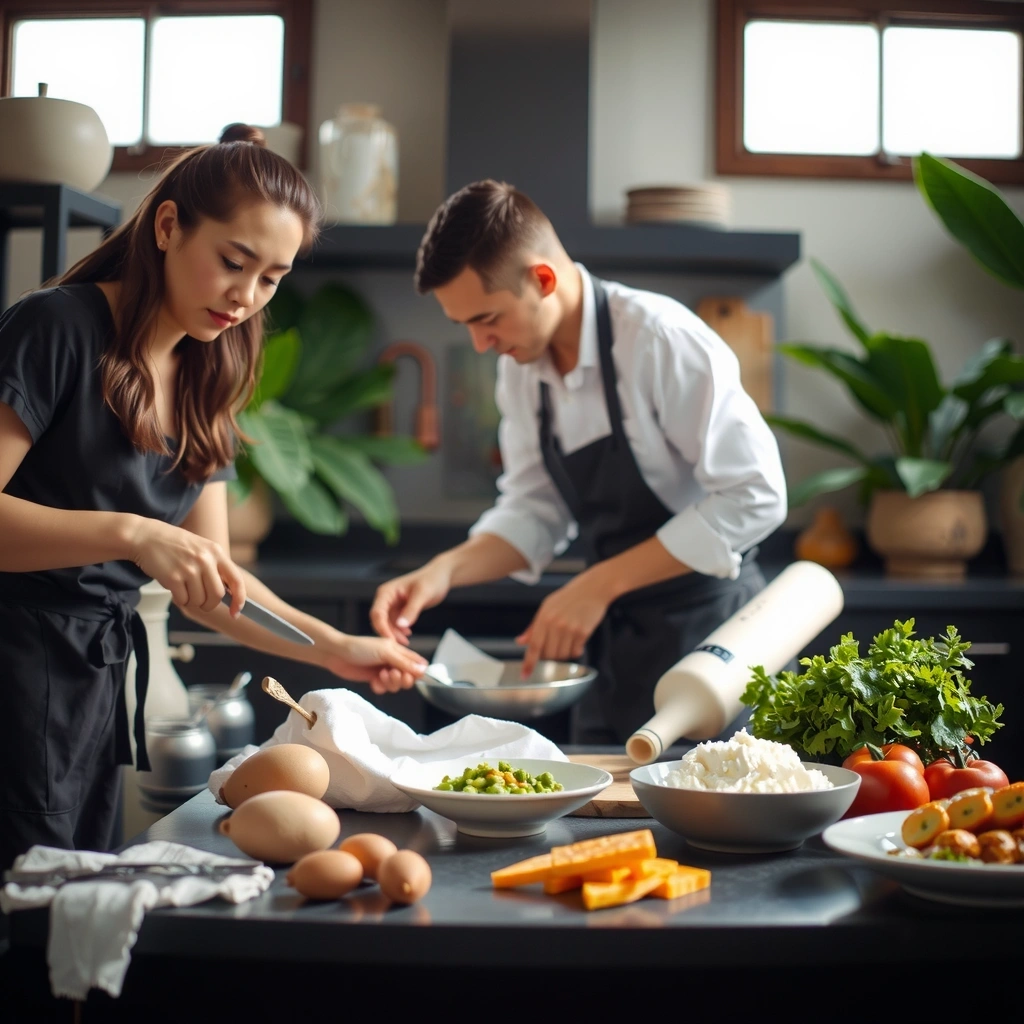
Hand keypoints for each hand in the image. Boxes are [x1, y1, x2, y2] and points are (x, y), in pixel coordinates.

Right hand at [128, 517, 245, 615]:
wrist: (145, 536)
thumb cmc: (174, 544)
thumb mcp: (201, 548)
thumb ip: (215, 567)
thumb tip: (228, 593)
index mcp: (216, 552)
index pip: (236, 579)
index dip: (239, 599)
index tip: (236, 612)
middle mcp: (205, 559)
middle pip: (217, 595)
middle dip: (209, 604)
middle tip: (200, 601)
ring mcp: (189, 568)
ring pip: (199, 600)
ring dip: (191, 601)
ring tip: (183, 589)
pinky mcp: (173, 577)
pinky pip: (183, 600)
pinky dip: (179, 600)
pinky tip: (174, 588)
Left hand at [321, 634, 428, 694]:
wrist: (337, 654)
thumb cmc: (361, 647)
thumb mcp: (386, 652)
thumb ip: (405, 662)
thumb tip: (424, 670)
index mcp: (399, 651)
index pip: (417, 663)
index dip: (417, 672)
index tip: (409, 675)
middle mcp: (393, 661)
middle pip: (408, 677)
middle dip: (402, 679)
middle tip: (393, 675)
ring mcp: (384, 671)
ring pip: (396, 685)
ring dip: (390, 683)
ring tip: (380, 676)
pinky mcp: (374, 680)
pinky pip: (384, 689)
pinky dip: (380, 687)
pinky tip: (373, 682)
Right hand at [370, 560, 452, 642]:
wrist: (440, 576)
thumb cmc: (431, 580)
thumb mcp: (423, 594)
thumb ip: (412, 610)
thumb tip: (400, 625)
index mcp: (386, 592)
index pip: (377, 613)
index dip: (382, 628)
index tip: (390, 641)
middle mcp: (386, 598)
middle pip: (379, 620)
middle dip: (389, 633)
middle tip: (401, 644)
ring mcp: (392, 604)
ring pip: (387, 624)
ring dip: (395, 633)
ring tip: (406, 641)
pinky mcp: (399, 609)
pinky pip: (394, 623)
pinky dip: (399, 630)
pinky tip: (408, 634)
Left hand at [516, 575, 609, 678]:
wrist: (592, 589)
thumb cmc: (568, 598)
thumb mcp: (547, 607)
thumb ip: (533, 627)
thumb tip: (520, 641)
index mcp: (544, 617)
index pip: (534, 645)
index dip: (529, 662)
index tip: (525, 675)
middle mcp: (556, 624)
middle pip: (549, 655)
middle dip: (549, 657)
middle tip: (553, 648)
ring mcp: (570, 629)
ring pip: (563, 655)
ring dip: (563, 654)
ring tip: (566, 641)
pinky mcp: (584, 632)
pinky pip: (576, 651)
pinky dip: (575, 650)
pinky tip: (576, 639)